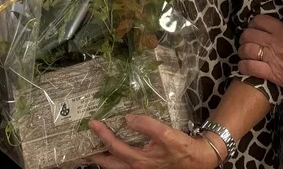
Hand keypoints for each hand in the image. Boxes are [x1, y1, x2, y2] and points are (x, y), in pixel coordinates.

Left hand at [88, 114, 219, 168]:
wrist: (199, 161)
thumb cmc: (183, 149)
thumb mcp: (166, 133)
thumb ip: (146, 125)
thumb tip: (128, 118)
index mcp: (139, 161)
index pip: (114, 147)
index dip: (102, 135)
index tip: (92, 123)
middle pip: (109, 164)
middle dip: (95, 156)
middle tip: (84, 147)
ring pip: (117, 168)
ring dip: (105, 160)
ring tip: (97, 149)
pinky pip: (125, 167)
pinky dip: (116, 161)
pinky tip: (116, 153)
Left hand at [239, 15, 282, 95]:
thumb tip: (282, 32)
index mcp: (282, 30)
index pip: (259, 20)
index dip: (253, 25)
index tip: (253, 30)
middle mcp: (273, 41)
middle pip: (249, 34)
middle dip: (244, 39)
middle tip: (246, 44)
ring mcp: (271, 57)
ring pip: (247, 50)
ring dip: (242, 52)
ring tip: (244, 56)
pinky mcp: (271, 73)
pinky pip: (250, 67)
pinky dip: (243, 67)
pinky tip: (244, 68)